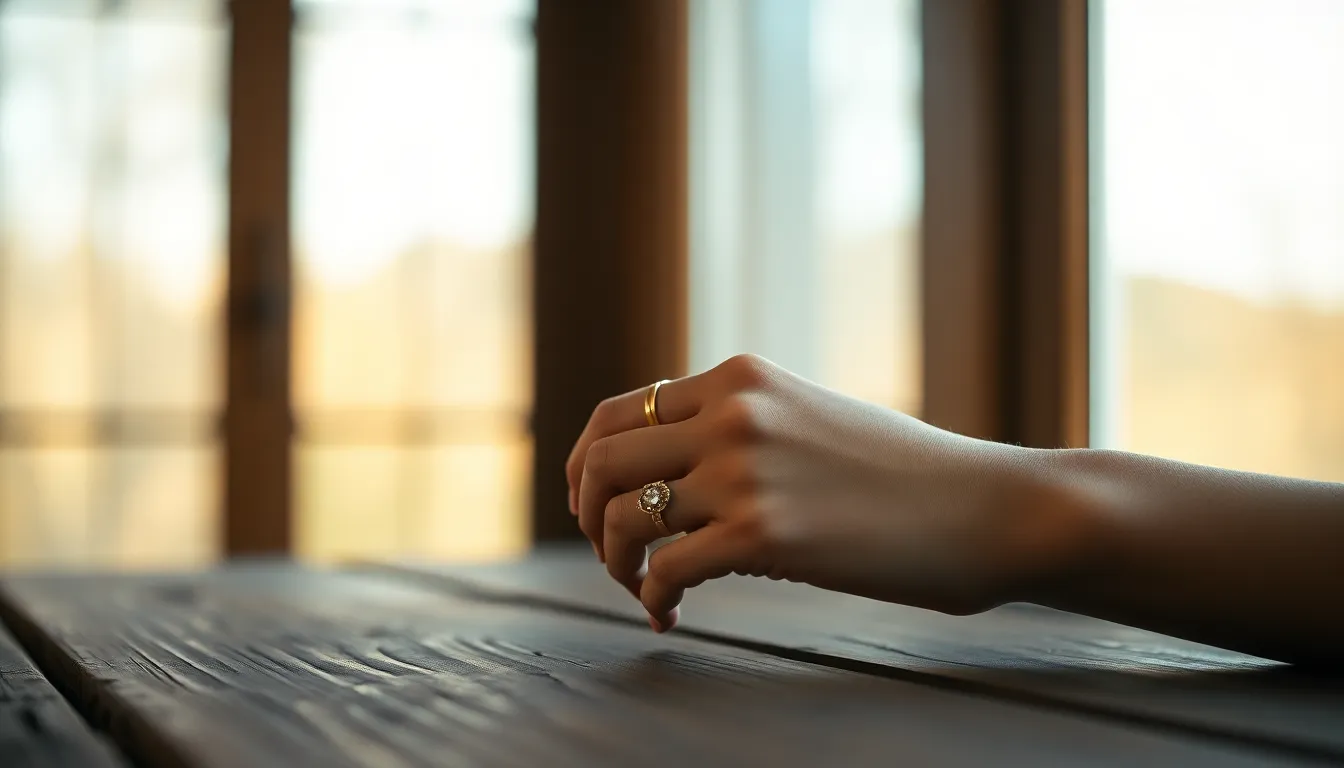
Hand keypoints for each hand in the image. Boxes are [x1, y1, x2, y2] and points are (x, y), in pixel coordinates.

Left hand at [566, 355, 1082, 631]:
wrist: (989, 506)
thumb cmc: (905, 476)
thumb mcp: (809, 418)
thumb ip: (739, 429)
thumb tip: (667, 475)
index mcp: (740, 378)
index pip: (617, 414)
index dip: (586, 468)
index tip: (594, 507)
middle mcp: (733, 411)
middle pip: (601, 462)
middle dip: (587, 516)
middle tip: (610, 556)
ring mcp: (745, 470)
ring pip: (621, 517)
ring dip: (615, 565)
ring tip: (643, 590)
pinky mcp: (764, 533)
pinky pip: (664, 571)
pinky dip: (651, 600)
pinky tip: (670, 615)